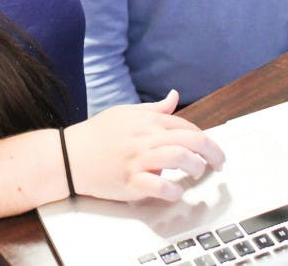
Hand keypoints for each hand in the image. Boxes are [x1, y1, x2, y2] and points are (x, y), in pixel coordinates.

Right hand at [63, 90, 225, 202]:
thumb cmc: (96, 135)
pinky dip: (171, 189)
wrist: (68, 155)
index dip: (204, 138)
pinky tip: (175, 191)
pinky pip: (156, 184)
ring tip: (197, 173)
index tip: (211, 150)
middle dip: (212, 151)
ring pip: (178, 156)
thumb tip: (174, 96)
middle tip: (219, 163)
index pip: (185, 125)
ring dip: (195, 165)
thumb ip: (154, 108)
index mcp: (146, 121)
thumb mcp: (125, 113)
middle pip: (190, 139)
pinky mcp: (129, 180)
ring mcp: (138, 159)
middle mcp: (145, 138)